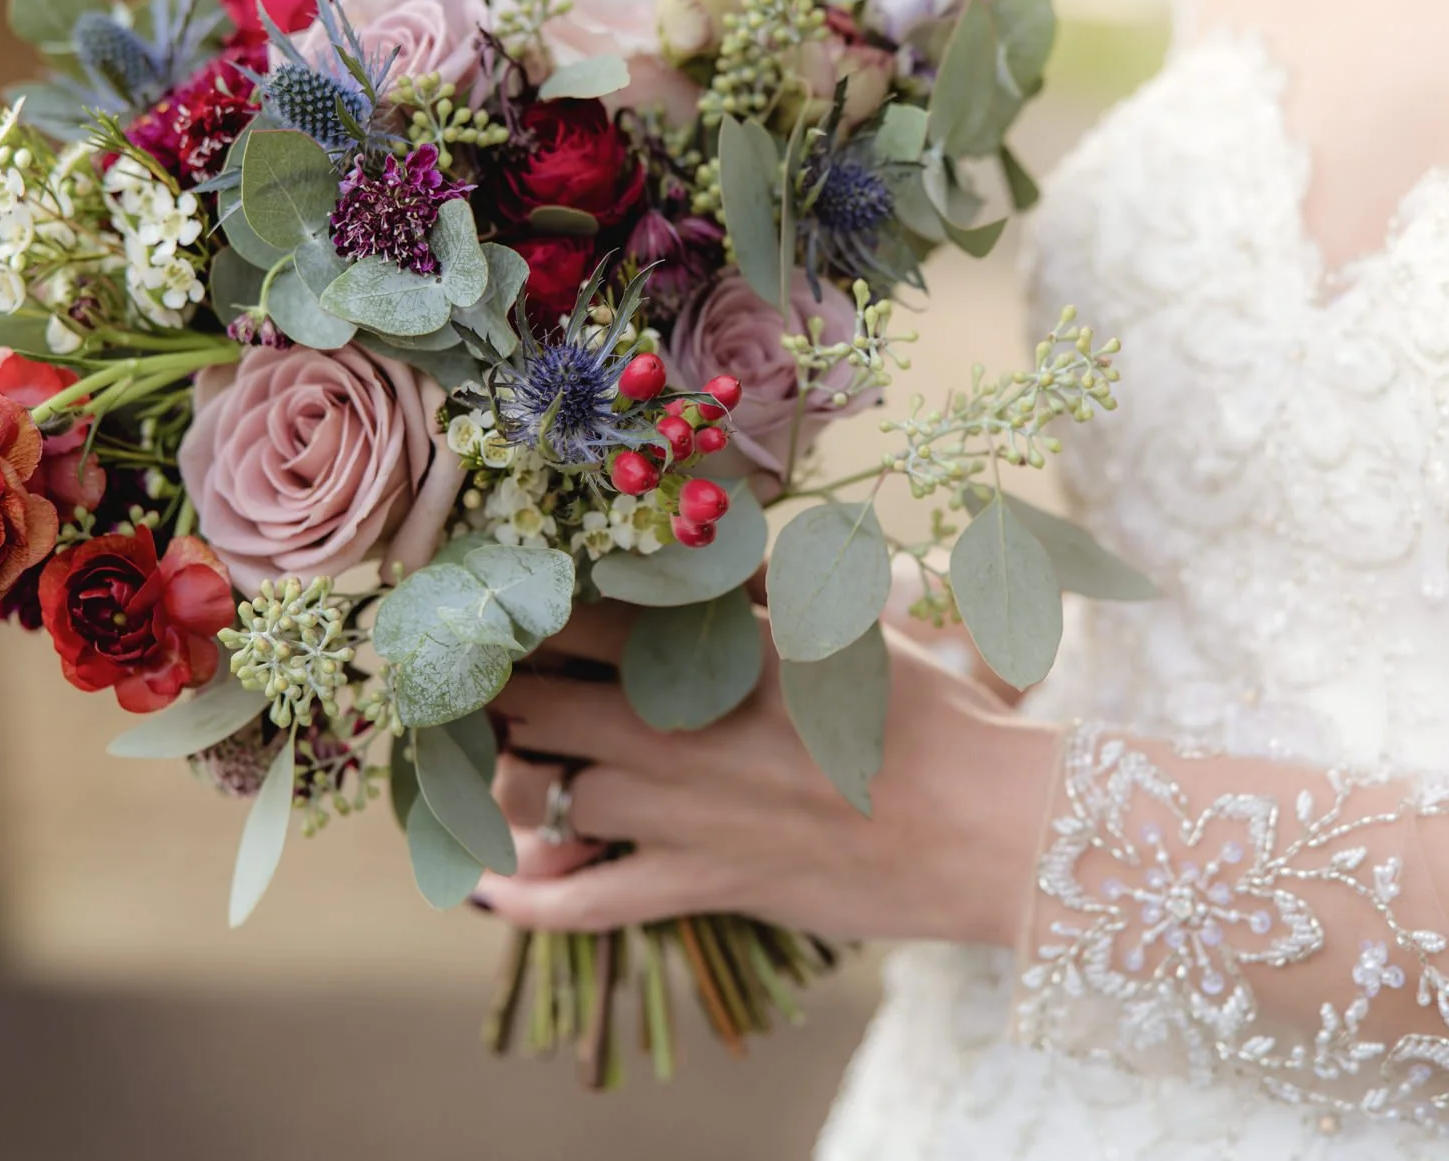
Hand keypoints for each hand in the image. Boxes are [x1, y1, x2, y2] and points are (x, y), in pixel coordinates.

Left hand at [477, 600, 1063, 947]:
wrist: (984, 822)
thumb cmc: (925, 711)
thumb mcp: (837, 626)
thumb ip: (754, 590)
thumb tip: (704, 545)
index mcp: (709, 647)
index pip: (571, 615)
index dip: (515, 611)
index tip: (484, 606)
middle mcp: (674, 724)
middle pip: (530, 702)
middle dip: (488, 694)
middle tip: (464, 686)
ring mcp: (679, 811)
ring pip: (538, 795)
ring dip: (503, 782)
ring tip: (480, 766)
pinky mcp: (698, 884)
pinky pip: (583, 902)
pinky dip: (525, 899)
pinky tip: (484, 888)